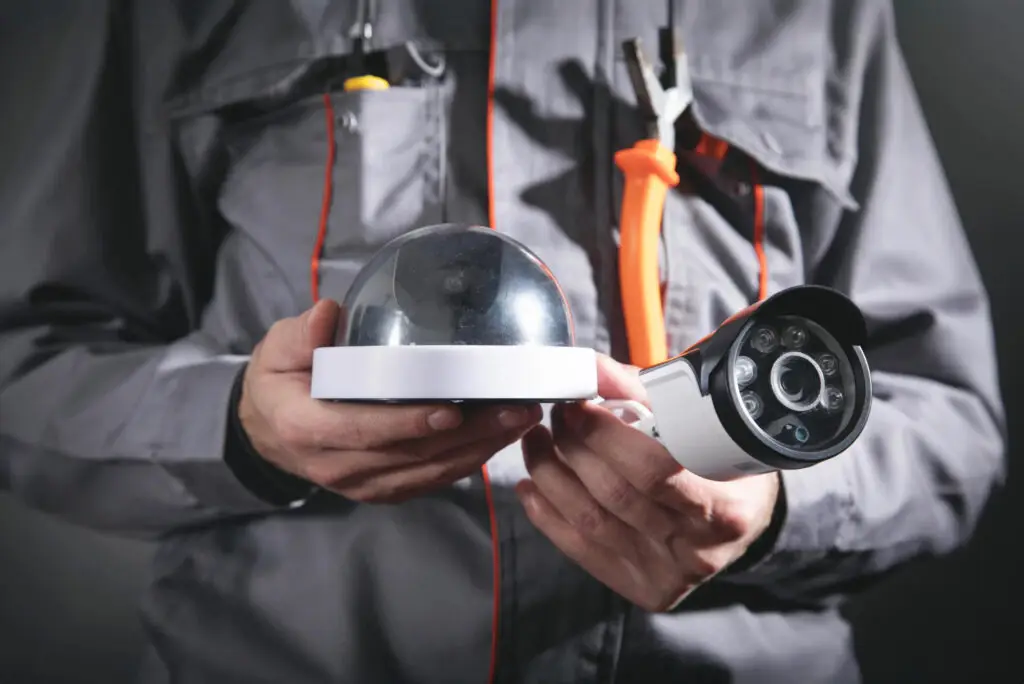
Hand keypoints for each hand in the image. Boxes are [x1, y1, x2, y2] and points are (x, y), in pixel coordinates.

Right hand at [239, 299, 541, 502]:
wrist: (268, 431)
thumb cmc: (279, 381)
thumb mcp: (275, 350)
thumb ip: (300, 336)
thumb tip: (327, 314)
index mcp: (307, 429)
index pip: (364, 430)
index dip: (409, 423)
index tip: (452, 410)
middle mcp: (337, 466)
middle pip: (410, 455)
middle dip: (469, 435)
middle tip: (516, 408)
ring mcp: (363, 484)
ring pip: (429, 472)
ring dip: (480, 449)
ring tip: (522, 419)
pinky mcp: (383, 490)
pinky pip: (430, 481)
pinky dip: (468, 462)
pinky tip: (500, 439)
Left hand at [518, 354, 778, 611]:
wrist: (744, 518)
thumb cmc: (722, 462)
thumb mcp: (704, 422)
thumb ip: (648, 392)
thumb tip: (592, 371)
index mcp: (724, 506)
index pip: (653, 470)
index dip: (605, 436)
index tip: (579, 405)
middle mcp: (698, 549)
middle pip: (615, 495)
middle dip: (573, 447)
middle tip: (557, 415)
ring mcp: (667, 574)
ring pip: (590, 521)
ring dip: (550, 475)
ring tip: (538, 441)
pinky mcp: (642, 589)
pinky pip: (580, 549)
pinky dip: (546, 514)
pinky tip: (533, 485)